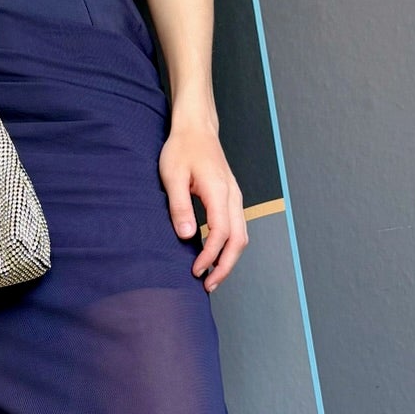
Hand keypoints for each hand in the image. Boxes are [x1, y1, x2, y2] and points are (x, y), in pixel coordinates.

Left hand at [158, 120, 248, 290]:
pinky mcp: (231, 197)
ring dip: (229, 259)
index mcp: (219, 191)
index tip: (195, 271)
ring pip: (241, 235)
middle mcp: (232, 196)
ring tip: (212, 276)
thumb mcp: (173, 176)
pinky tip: (215, 255)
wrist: (196, 128)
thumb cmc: (182, 149)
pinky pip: (237, 227)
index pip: (221, 233)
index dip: (210, 256)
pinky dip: (229, 246)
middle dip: (226, 266)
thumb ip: (180, 207)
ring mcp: (235, 197)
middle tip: (208, 285)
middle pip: (239, 240)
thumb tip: (187, 236)